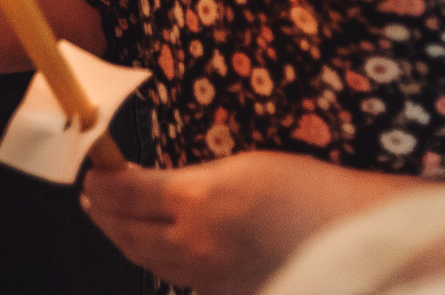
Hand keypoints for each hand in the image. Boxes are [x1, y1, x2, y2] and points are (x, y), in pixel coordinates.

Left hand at [79, 153, 424, 294]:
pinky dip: (158, 259)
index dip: (102, 180)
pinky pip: (179, 277)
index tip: (94, 168)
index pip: (125, 193)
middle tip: (93, 194)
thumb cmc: (304, 190)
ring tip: (111, 218)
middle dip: (104, 211)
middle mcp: (196, 244)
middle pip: (126, 231)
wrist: (352, 237)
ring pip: (148, 259)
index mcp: (198, 200)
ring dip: (124, 236)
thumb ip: (187, 179)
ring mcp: (209, 278)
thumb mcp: (240, 167)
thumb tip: (141, 183)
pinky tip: (156, 245)